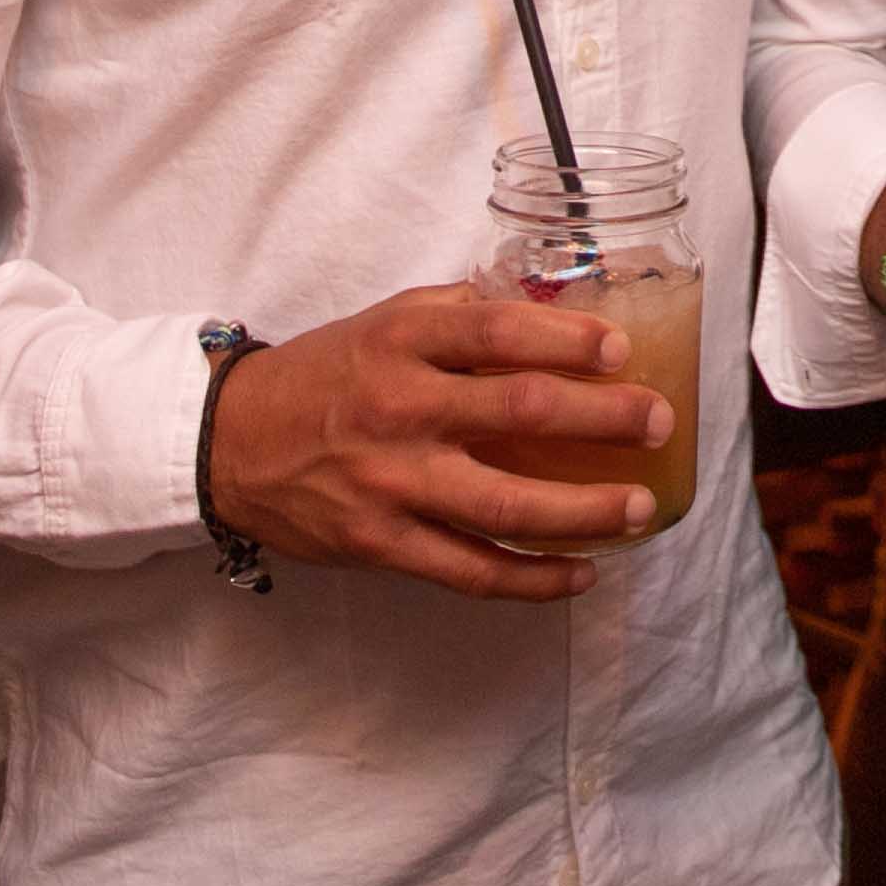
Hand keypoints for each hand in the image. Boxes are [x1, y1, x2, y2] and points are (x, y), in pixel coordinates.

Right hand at [203, 285, 669, 600]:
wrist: (228, 442)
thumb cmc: (324, 376)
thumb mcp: (383, 322)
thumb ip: (459, 316)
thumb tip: (550, 307)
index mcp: (402, 342)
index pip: (498, 333)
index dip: (567, 339)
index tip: (621, 348)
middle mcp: (400, 409)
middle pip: (520, 414)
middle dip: (602, 419)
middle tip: (657, 422)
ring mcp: (392, 483)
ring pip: (505, 505)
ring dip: (584, 511)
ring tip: (638, 508)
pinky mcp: (382, 543)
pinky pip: (471, 569)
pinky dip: (531, 578)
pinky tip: (580, 573)